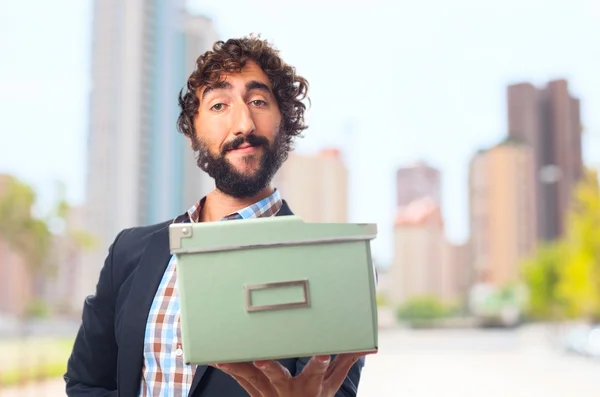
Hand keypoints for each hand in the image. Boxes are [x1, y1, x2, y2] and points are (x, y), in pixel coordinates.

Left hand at [212, 353, 365, 396]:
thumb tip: (368, 345)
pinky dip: (228, 367)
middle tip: (261, 362)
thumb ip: (346, 361)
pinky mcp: (255, 392)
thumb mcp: (332, 383)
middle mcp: (289, 392)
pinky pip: (239, 378)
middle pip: (279, 380)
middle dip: (270, 371)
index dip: (319, 363)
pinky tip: (213, 358)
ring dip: (238, 368)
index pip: (318, 373)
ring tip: (223, 359)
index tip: (323, 352)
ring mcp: (269, 394)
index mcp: (311, 387)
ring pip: (252, 379)